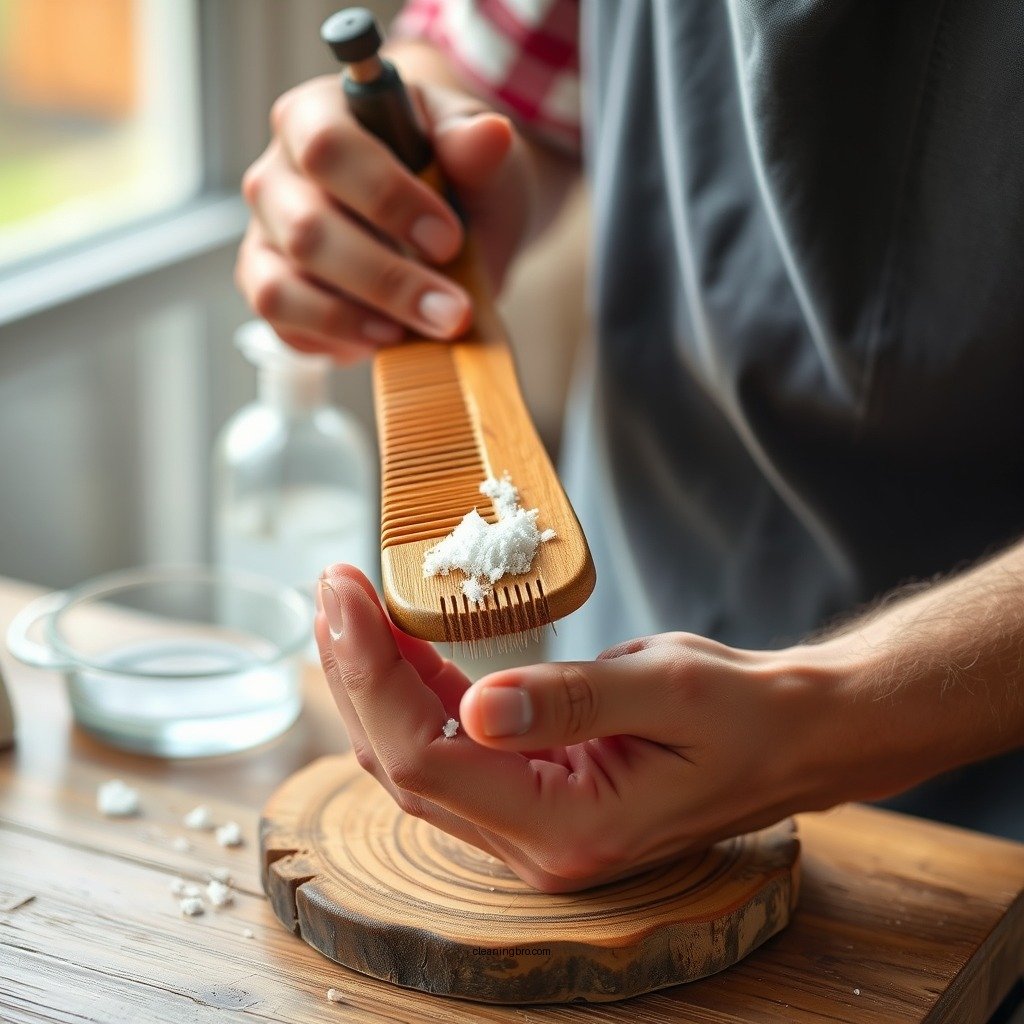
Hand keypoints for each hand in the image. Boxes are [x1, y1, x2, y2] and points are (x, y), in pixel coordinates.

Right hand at [235, 74, 530, 362]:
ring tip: (417, 331)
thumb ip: (474, 147)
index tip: (449, 241)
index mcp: (318, 116)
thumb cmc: (454, 179)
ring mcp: (267, 235)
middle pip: (307, 230)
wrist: (446, 230)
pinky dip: (336, 340)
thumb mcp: (477, 155)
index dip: (387, 198)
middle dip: (387, 280)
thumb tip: (491, 134)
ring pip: (284, 287)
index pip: (328, 149)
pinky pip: (284, 325)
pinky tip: (386, 338)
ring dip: (357, 320)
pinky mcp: (267, 289)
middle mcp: (276, 173)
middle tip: (452, 312)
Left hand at [315, 565, 839, 892]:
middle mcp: (537, 844)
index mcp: (570, 827)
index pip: (429, 759)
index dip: (371, 677)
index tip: (344, 595)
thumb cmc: (745, 711)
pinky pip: (454, 748)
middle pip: (406, 764)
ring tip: (350, 604)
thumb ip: (568, 701)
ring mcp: (531, 827)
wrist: (790, 737)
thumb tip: (475, 706)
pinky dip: (418, 692)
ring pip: (420, 758)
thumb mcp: (665, 688)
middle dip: (356, 673)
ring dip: (377, 682)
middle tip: (332, 585)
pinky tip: (399, 640)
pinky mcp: (534, 796)